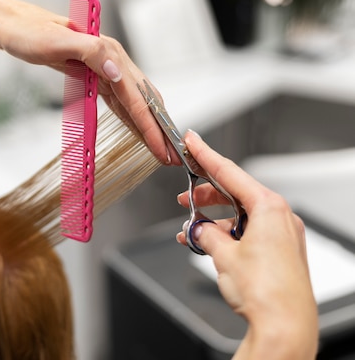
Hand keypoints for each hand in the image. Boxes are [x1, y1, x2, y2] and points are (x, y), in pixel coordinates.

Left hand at [0, 0, 177, 164]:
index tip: (162, 147)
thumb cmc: (29, 32)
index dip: (150, 124)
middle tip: (172, 156)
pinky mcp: (93, 74)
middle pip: (142, 99)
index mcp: (108, 51)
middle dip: (158, 129)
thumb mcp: (56, 41)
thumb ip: (91, 53)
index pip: (135, 95)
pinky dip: (130, 117)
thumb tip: (120, 74)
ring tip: (161, 148)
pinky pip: (118, 100)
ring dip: (147, 126)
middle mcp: (111, 59)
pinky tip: (138, 130)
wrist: (12, 25)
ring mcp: (104, 67)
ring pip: (133, 101)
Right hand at [176, 130, 317, 358]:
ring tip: (191, 232)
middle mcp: (280, 217)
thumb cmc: (266, 291)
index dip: (206, 155)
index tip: (192, 141)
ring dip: (214, 221)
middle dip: (206, 195)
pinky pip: (249, 232)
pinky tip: (208, 245)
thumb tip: (197, 229)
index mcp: (269, 207)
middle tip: (183, 198)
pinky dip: (227, 235)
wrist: (285, 326)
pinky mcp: (280, 251)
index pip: (230, 172)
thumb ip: (206, 234)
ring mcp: (282, 234)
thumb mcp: (223, 255)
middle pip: (235, 193)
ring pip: (240, 214)